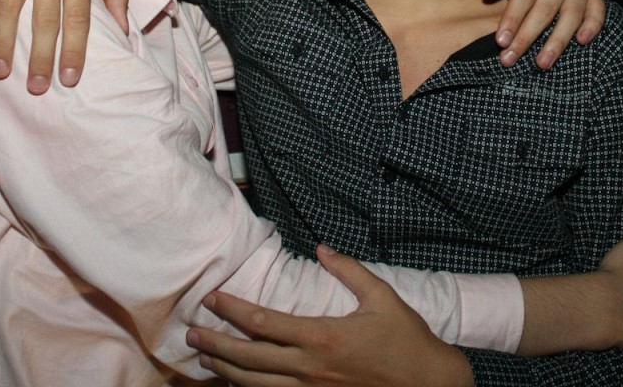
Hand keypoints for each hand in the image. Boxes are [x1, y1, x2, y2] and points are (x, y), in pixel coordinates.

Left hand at [186, 245, 472, 386]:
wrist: (430, 386)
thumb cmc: (408, 341)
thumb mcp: (383, 297)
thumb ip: (349, 270)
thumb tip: (323, 249)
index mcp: (323, 336)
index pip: (263, 322)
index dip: (232, 310)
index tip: (212, 299)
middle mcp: (311, 368)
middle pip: (249, 358)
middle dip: (215, 343)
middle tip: (192, 331)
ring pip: (256, 385)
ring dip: (225, 371)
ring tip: (204, 358)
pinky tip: (236, 384)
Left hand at [487, 0, 605, 69]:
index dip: (513, 18)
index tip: (501, 40)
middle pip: (546, 9)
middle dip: (527, 37)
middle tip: (510, 58)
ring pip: (571, 15)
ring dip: (557, 42)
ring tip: (542, 63)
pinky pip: (597, 10)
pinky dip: (592, 26)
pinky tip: (581, 42)